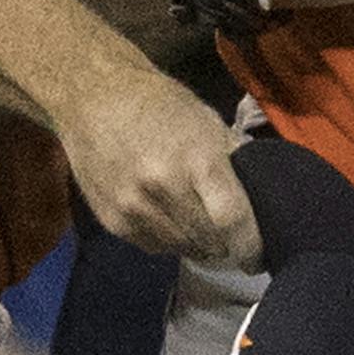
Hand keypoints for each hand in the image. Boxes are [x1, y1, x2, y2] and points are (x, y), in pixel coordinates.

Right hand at [54, 68, 261, 269]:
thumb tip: (258, 199)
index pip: (233, 220)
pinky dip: (169, 240)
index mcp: (198, 160)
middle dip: (226, 243)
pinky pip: (153, 247)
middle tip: (231, 236)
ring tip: (201, 226)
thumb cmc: (160, 104)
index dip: (251, 245)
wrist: (94, 98)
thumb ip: (233, 160)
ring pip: (182, 248)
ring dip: (197, 244)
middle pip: (209, 240)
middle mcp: (165, 188)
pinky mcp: (112, 221)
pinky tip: (171, 220)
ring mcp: (134, 208)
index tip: (259, 256)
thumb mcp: (207, 121)